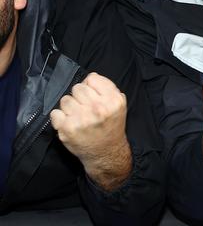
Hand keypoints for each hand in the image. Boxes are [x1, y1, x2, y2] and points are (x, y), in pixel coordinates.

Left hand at [50, 73, 131, 189]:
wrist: (106, 152)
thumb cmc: (111, 125)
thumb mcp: (119, 104)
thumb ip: (107, 87)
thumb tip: (90, 77)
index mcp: (113, 100)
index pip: (92, 79)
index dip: (91, 86)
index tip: (93, 95)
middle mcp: (98, 108)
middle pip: (77, 88)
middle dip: (80, 96)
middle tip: (85, 107)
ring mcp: (81, 119)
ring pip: (65, 99)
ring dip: (69, 106)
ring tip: (77, 115)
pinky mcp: (67, 129)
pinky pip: (55, 113)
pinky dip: (60, 118)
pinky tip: (70, 123)